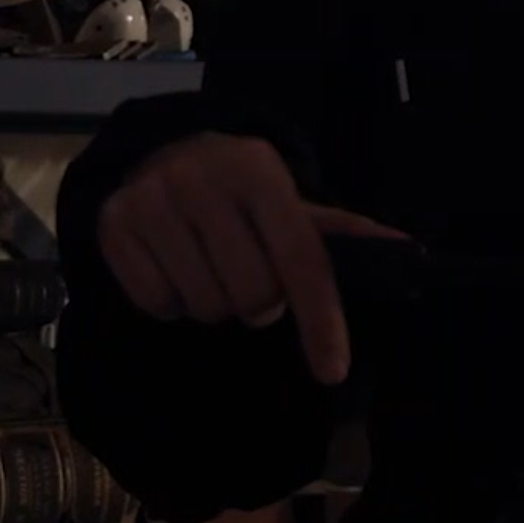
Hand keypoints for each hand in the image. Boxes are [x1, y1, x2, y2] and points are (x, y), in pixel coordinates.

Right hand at [94, 132, 406, 385]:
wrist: (162, 153)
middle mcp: (205, 181)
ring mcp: (154, 200)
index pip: (301, 260)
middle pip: (252, 295)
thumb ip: (343, 231)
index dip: (320, 319)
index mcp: (261, 173)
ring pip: (205, 305)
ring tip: (213, 271)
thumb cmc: (241, 189)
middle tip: (252, 282)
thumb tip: (410, 251)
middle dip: (260, 303)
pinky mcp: (113, 225)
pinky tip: (175, 269)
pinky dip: (171, 302)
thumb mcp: (290, 200)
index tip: (333, 370)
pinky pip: (156, 303)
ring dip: (216, 304)